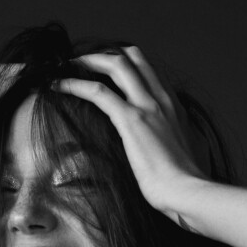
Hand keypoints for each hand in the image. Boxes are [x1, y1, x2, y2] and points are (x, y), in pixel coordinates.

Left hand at [53, 47, 208, 219]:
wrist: (188, 192)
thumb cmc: (184, 184)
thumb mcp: (182, 154)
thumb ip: (171, 142)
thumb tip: (163, 148)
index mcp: (174, 106)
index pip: (148, 71)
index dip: (125, 65)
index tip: (104, 71)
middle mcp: (162, 99)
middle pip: (134, 57)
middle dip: (105, 54)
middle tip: (82, 62)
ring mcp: (148, 106)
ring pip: (117, 64)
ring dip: (89, 61)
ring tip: (68, 66)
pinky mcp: (131, 120)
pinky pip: (98, 91)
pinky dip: (75, 84)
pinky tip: (58, 85)